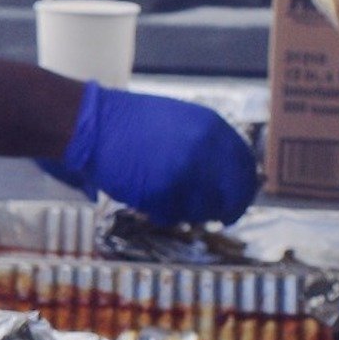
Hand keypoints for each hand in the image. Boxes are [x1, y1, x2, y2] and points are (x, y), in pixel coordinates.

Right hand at [39, 83, 259, 225]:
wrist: (93, 125)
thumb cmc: (132, 122)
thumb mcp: (181, 121)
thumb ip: (206, 144)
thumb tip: (226, 174)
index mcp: (211, 127)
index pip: (244, 166)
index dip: (244, 189)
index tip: (236, 201)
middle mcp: (204, 149)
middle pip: (232, 194)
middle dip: (226, 210)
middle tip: (218, 218)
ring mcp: (184, 172)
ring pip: (203, 209)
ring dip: (191, 212)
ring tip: (170, 201)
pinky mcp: (162, 192)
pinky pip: (173, 215)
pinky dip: (164, 214)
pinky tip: (149, 202)